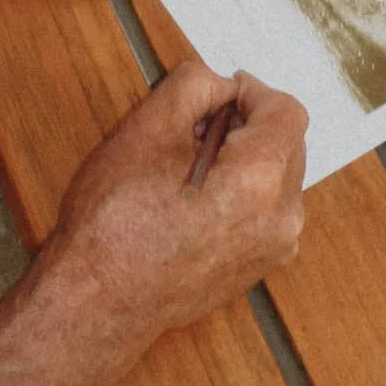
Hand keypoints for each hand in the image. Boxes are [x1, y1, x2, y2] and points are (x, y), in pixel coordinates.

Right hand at [37, 64, 306, 385]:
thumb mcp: (146, 128)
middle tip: (192, 129)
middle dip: (246, 124)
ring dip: (243, 157)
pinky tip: (190, 200)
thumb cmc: (114, 221)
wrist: (99, 300)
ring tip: (186, 168)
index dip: (252, 91)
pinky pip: (265, 207)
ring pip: (276, 174)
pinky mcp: (260, 266)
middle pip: (287, 142)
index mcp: (260, 182)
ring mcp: (274, 249)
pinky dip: (240, 189)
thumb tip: (223, 85)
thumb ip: (195, 86)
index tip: (218, 94)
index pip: (286, 110)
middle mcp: (281, 219)